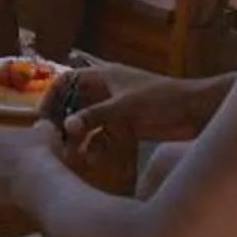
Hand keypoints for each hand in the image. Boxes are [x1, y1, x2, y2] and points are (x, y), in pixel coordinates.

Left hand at [0, 119, 69, 213]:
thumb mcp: (48, 132)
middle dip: (2, 166)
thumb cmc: (42, 154)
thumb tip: (42, 126)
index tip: (22, 152)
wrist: (38, 186)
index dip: (8, 146)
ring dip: (1, 186)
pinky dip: (3, 204)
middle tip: (22, 172)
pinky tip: (20, 204)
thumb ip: (41, 128)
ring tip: (23, 190)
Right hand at [61, 69, 206, 154]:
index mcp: (103, 77)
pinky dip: (95, 147)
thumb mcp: (124, 107)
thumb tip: (66, 127)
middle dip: (62, 120)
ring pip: (86, 122)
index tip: (42, 116)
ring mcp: (115, 110)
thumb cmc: (160, 99)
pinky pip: (102, 137)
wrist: (195, 112)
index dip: (52, 96)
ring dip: (77, 136)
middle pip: (73, 103)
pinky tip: (91, 159)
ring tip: (69, 153)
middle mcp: (106, 92)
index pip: (67, 80)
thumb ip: (95, 116)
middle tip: (52, 140)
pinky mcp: (126, 127)